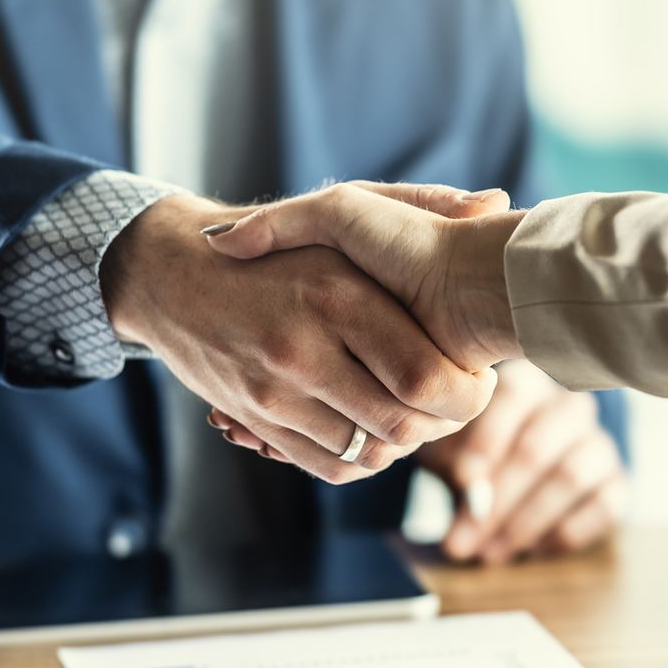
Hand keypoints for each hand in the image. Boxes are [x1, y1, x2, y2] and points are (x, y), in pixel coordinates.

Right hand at [101, 193, 496, 483]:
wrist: (174, 271)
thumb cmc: (279, 239)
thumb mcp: (345, 206)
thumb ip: (422, 202)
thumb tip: (493, 204)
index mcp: (336, 294)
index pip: (424, 375)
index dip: (467, 392)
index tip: (479, 377)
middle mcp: (301, 348)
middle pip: (400, 424)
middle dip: (443, 422)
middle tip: (458, 402)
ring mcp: (272, 390)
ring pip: (365, 451)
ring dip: (404, 443)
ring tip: (421, 413)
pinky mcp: (254, 418)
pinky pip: (326, 465)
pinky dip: (362, 459)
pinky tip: (378, 430)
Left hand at [422, 360, 625, 563]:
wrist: (515, 481)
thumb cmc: (480, 458)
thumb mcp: (456, 451)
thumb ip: (458, 466)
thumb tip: (469, 499)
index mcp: (528, 384)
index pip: (514, 397)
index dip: (487, 441)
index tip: (464, 482)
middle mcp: (570, 407)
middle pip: (537, 447)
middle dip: (498, 500)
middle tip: (465, 540)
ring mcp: (598, 444)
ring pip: (570, 477)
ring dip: (526, 522)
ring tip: (491, 552)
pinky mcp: (617, 483)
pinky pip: (603, 507)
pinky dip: (562, 534)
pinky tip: (530, 549)